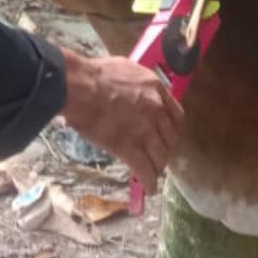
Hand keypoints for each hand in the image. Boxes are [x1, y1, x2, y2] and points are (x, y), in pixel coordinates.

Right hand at [56, 43, 188, 185]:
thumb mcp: (125, 69)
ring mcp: (145, 132)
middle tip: (154, 153)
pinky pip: (146, 172)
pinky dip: (149, 182)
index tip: (165, 134)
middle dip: (163, 148)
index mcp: (155, 90)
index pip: (176, 116)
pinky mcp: (131, 149)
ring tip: (151, 172)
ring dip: (156, 167)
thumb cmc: (94, 74)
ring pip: (160, 157)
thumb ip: (138, 85)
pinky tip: (148, 188)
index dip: (171, 128)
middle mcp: (156, 111)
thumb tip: (135, 93)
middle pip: (170, 139)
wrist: (80, 87)